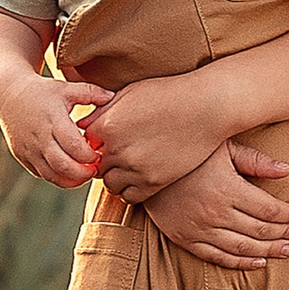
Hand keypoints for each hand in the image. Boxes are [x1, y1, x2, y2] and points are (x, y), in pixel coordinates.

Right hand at [0, 71, 106, 188]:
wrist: (7, 97)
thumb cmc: (42, 92)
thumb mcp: (65, 88)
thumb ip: (90, 92)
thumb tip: (112, 96)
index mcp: (52, 119)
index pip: (74, 146)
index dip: (90, 155)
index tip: (99, 153)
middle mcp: (39, 137)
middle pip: (63, 166)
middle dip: (84, 173)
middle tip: (96, 168)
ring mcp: (29, 150)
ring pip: (52, 176)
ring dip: (72, 179)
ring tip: (85, 173)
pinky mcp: (23, 158)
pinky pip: (43, 175)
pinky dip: (59, 178)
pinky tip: (70, 171)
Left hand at [92, 72, 237, 200]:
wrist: (207, 107)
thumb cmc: (169, 94)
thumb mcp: (129, 93)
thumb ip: (102, 111)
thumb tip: (82, 125)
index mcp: (107, 125)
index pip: (84, 143)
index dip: (96, 142)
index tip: (109, 139)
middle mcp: (117, 149)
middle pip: (96, 165)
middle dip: (105, 160)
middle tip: (123, 151)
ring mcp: (135, 169)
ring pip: (110, 183)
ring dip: (117, 176)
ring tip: (133, 163)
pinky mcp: (153, 183)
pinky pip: (129, 196)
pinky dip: (131, 189)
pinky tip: (142, 174)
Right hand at [140, 145, 288, 268]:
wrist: (143, 164)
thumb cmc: (186, 152)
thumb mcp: (221, 146)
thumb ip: (255, 160)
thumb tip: (287, 170)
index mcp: (226, 189)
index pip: (268, 209)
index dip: (288, 214)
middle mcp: (214, 212)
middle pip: (260, 230)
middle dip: (284, 233)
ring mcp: (199, 229)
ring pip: (242, 247)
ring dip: (269, 251)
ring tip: (287, 250)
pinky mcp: (185, 238)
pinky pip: (217, 256)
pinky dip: (240, 262)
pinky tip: (257, 261)